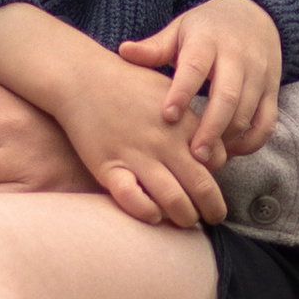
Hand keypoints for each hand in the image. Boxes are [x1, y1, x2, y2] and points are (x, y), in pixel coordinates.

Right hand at [44, 48, 231, 228]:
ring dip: (185, 217)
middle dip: (213, 208)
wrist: (81, 77)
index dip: (215, 175)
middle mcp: (165, 142)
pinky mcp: (109, 167)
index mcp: (183, 123)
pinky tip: (152, 215)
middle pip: (202, 186)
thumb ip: (191, 118)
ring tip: (186, 222)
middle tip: (214, 217)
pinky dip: (147, 212)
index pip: (216, 160)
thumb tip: (209, 147)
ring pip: (173, 199)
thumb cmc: (127, 82)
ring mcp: (137, 156)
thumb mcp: (169, 91)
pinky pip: (133, 199)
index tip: (208, 182)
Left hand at [120, 0, 284, 166]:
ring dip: (228, 138)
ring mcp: (259, 74)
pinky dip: (250, 142)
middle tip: (193, 155)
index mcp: (208, 41)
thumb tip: (123, 51)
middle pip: (227, 96)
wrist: (255, 15)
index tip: (168, 116)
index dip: (182, 92)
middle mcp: (237, 57)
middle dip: (210, 128)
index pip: (195, 67)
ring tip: (205, 157)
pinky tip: (229, 151)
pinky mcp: (272, 90)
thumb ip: (155, 47)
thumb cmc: (206, 29)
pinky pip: (266, 122)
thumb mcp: (180, 30)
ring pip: (247, 112)